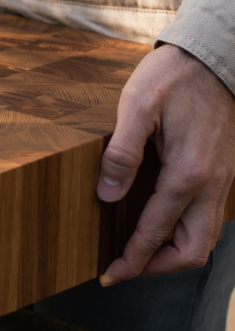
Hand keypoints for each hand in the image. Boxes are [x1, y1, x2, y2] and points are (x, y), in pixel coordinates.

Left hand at [98, 43, 234, 284]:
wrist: (215, 57)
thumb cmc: (173, 78)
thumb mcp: (137, 106)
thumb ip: (122, 152)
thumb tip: (107, 195)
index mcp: (188, 174)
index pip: (156, 232)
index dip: (132, 259)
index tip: (109, 274)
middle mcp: (211, 186)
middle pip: (192, 251)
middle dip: (158, 267)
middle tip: (124, 269)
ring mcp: (223, 181)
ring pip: (205, 237)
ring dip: (174, 253)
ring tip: (140, 253)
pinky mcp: (224, 173)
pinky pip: (210, 218)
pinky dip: (187, 232)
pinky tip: (162, 223)